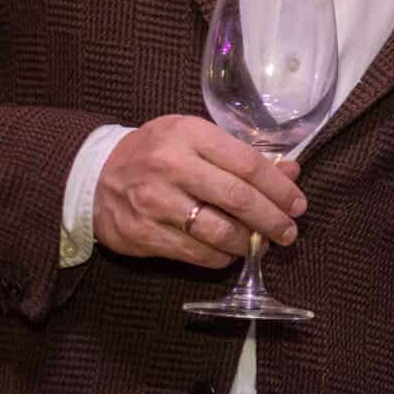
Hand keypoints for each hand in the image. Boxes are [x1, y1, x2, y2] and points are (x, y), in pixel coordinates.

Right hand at [93, 114, 305, 267]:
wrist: (95, 175)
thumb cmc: (157, 152)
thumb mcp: (196, 139)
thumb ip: (242, 155)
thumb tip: (291, 172)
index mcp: (190, 135)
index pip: (248, 164)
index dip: (279, 188)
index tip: (297, 203)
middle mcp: (172, 167)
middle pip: (237, 198)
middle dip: (272, 219)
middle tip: (290, 231)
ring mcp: (155, 202)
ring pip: (218, 231)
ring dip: (249, 243)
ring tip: (263, 243)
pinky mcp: (143, 234)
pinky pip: (195, 253)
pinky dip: (221, 257)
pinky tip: (231, 252)